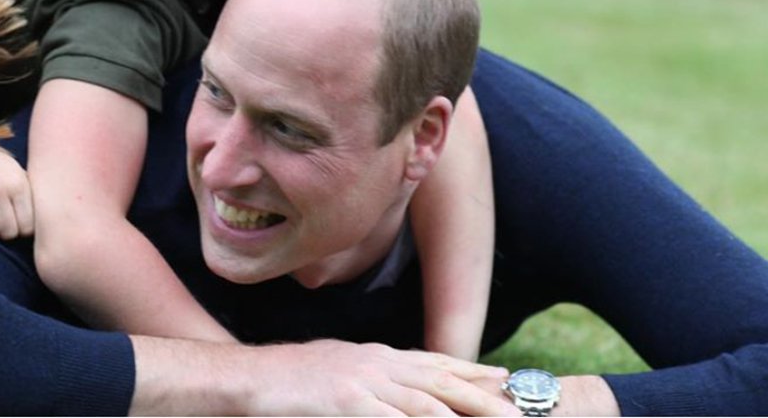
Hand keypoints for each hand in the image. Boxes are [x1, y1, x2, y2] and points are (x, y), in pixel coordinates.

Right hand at [249, 340, 515, 416]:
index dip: (472, 372)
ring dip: (466, 415)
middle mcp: (376, 362)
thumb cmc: (285, 382)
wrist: (246, 378)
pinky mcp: (347, 401)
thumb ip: (368, 382)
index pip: (435, 362)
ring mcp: (363, 380)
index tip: (505, 381)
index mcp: (375, 356)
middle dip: (485, 397)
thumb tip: (389, 395)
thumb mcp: (335, 374)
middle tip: (520, 411)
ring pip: (429, 401)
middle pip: (443, 380)